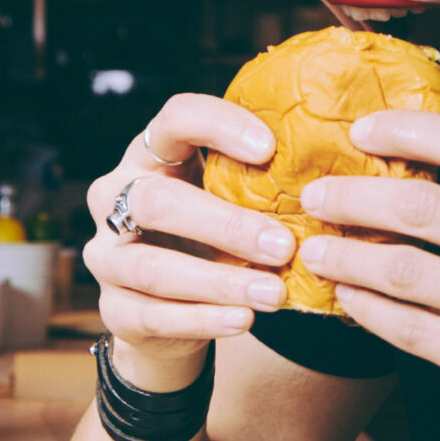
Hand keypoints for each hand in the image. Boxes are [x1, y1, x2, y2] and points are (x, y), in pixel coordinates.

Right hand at [83, 94, 297, 390]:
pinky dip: (203, 320)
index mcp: (150, 156)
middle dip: (225, 224)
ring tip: (274, 293)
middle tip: (284, 245)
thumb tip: (333, 180)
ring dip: (218, 282)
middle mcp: (115, 198)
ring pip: (152, 267)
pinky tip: (244, 320)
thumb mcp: (230, 201)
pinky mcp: (114, 310)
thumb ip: (260, 185)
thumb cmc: (212, 239)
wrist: (169, 313)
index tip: (270, 148)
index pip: (174, 120)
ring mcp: (106, 257)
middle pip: (157, 201)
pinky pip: (153, 315)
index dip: (218, 126)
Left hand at [295, 111, 439, 440]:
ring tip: (316, 250)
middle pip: (426, 207)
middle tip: (315, 195)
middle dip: (355, 197)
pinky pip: (415, 330)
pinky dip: (370, 312)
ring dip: (349, 256)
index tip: (360, 130)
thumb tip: (439, 164)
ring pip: (409, 270)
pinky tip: (347, 301)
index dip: (407, 131)